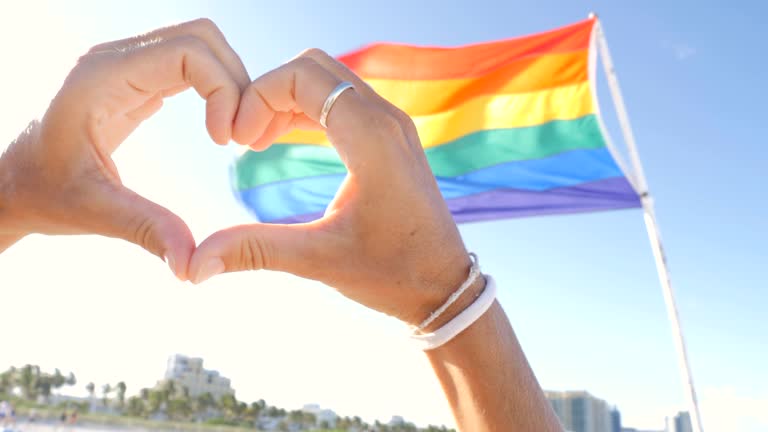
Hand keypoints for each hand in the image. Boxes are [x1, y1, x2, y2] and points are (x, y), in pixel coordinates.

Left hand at [0, 19, 249, 279]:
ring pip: (199, 46)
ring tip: (232, 134)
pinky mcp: (135, 80)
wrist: (15, 184)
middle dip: (234, 81)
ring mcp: (125, 66)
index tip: (226, 141)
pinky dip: (215, 90)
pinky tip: (218, 130)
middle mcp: (114, 60)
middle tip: (240, 136)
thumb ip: (146, 229)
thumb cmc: (43, 193)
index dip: (223, 90)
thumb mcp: (95, 211)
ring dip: (229, 84)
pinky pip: (189, 65)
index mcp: (102, 78)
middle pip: (201, 38)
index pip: (189, 52)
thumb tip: (191, 265)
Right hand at [190, 49, 471, 323]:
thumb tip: (193, 264)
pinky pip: (344, 101)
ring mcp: (393, 126)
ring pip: (329, 81)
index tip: (237, 140)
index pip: (302, 76)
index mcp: (371, 138)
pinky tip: (283, 139)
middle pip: (314, 68)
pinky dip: (308, 110)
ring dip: (287, 100)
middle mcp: (386, 120)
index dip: (257, 96)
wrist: (444, 287)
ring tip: (256, 141)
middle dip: (269, 92)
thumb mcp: (319, 260)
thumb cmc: (393, 274)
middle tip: (244, 138)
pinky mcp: (393, 139)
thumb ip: (254, 250)